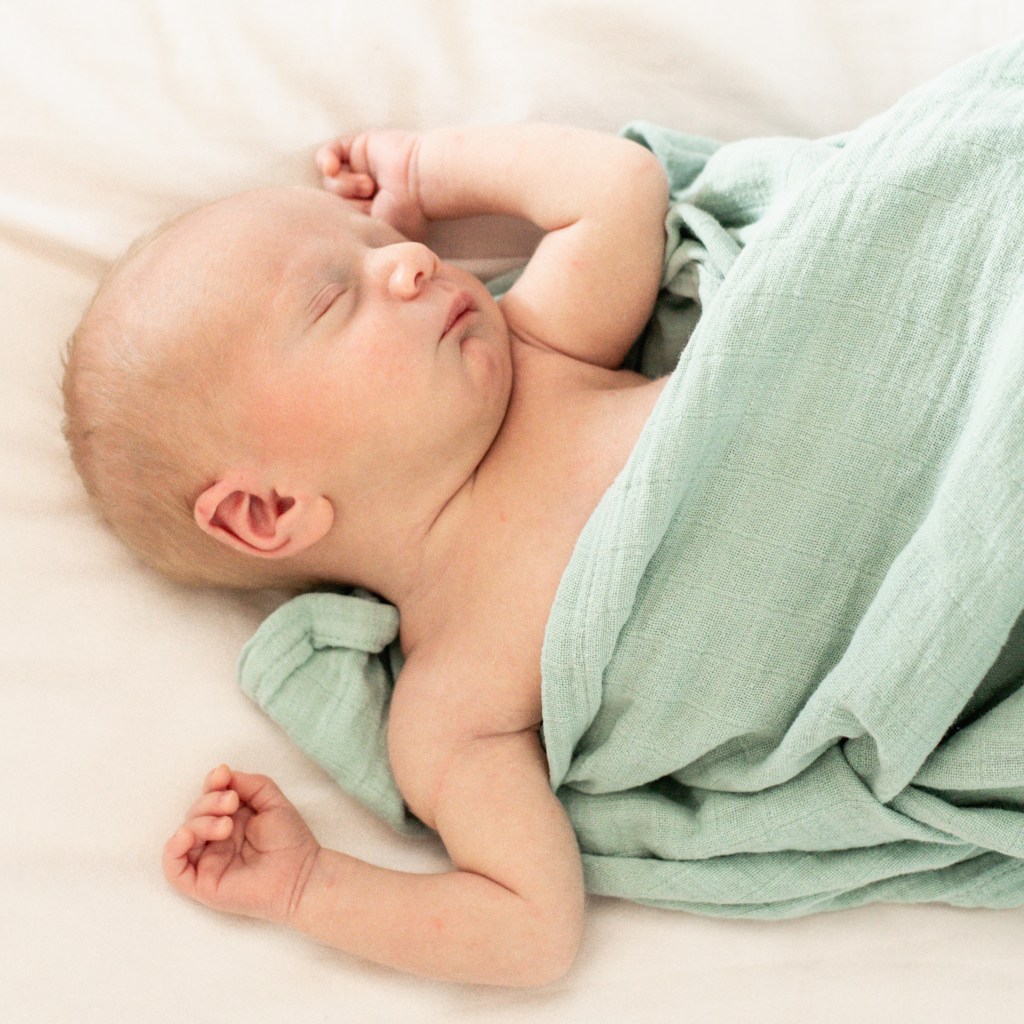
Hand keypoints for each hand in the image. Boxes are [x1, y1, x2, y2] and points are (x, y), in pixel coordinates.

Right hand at [162, 765, 320, 924]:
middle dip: (209, 802)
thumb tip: (223, 773)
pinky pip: (173, 868)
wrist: (301, 875)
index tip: (223, 775)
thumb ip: (250, 783)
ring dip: (199, 821)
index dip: (211, 784)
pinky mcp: (202, 884)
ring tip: (226, 824)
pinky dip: (174, 848)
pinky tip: (188, 835)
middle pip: (195, 813)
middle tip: (231, 803)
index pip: (209, 798)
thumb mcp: (272, 800)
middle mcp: (216, 840)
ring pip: (184, 836)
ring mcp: (208, 861)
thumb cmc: (290, 840)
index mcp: (232, 819)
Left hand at [316, 130, 427, 241]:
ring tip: (368, 186)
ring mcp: (360, 169)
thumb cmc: (406, 215)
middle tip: (370, 202)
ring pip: (331, 180)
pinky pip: (328, 153)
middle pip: (333, 201)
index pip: (340, 218)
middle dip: (348, 204)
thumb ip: (354, 232)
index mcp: (371, 214)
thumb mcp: (376, 233)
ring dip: (346, 185)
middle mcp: (365, 193)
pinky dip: (326, 160)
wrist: (421, 183)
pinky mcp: (357, 147)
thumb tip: (333, 239)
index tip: (357, 223)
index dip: (342, 221)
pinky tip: (332, 168)